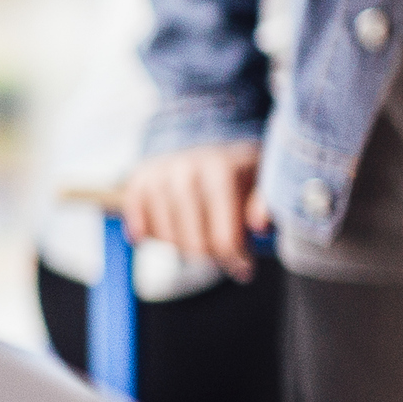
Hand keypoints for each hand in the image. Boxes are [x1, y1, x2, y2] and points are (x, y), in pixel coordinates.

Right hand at [120, 139, 270, 277]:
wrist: (199, 134)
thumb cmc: (237, 168)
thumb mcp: (263, 179)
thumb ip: (265, 203)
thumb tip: (260, 226)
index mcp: (221, 171)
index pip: (224, 240)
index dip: (237, 260)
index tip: (245, 266)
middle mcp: (185, 173)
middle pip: (195, 245)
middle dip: (213, 256)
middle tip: (223, 251)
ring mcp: (157, 178)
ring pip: (169, 240)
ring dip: (186, 245)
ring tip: (200, 233)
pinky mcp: (137, 184)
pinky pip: (142, 230)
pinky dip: (156, 235)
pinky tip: (175, 226)